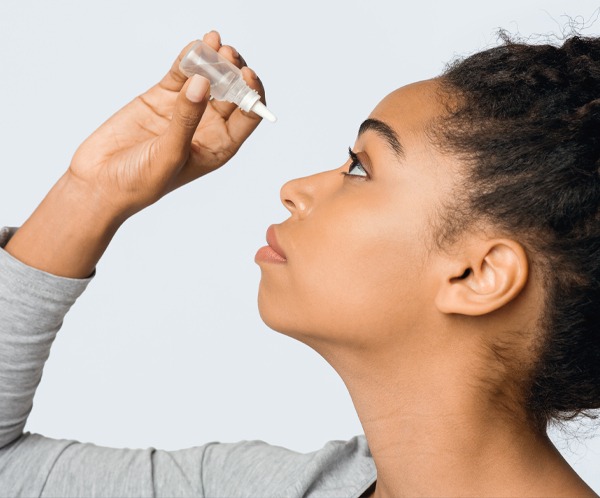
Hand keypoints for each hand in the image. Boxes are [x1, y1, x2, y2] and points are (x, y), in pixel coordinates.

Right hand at [5, 31, 266, 277]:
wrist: (101, 181)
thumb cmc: (142, 181)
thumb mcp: (170, 153)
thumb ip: (187, 118)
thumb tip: (203, 82)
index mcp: (219, 146)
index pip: (247, 116)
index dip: (252, 94)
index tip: (247, 75)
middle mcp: (207, 126)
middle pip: (232, 92)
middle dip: (234, 71)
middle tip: (228, 54)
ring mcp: (185, 110)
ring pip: (208, 78)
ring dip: (214, 60)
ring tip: (214, 42)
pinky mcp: (162, 97)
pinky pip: (180, 73)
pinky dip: (188, 59)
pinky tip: (194, 46)